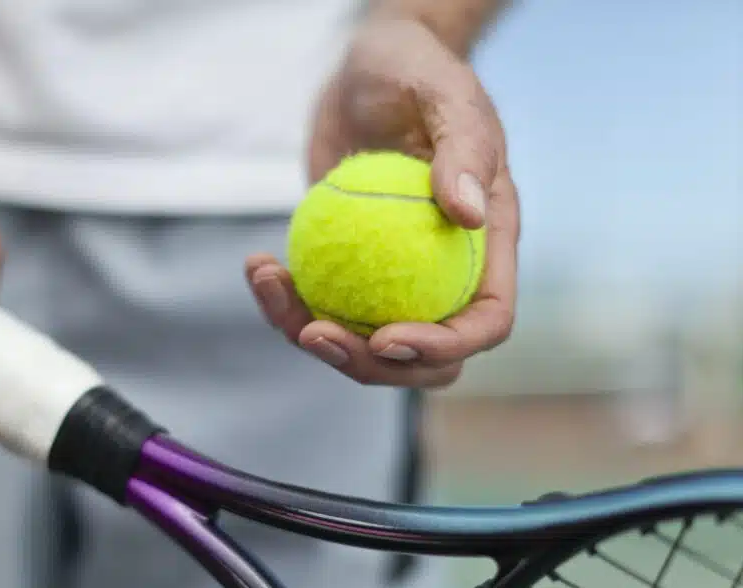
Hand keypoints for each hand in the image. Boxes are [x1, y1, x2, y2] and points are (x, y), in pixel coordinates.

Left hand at [247, 18, 519, 388]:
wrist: (368, 66)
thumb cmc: (418, 74)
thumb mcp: (446, 98)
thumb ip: (463, 151)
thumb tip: (470, 215)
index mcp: (484, 247)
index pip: (484, 322)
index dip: (442, 347)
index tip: (386, 337)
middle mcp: (442, 272)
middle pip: (418, 356)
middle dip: (366, 364)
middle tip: (312, 332)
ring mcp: (391, 275)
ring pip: (357, 340)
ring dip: (306, 331)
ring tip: (268, 281)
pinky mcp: (344, 265)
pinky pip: (316, 302)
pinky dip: (284, 297)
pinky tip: (258, 264)